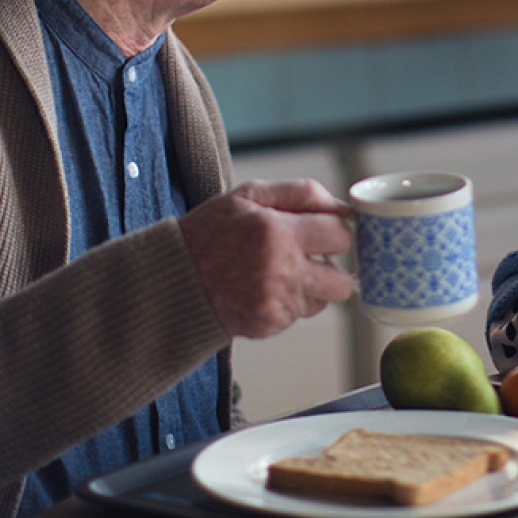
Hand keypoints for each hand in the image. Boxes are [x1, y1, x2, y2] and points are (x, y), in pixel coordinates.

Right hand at [179, 180, 354, 338]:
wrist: (174, 278)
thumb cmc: (211, 231)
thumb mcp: (249, 194)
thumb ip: (302, 193)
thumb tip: (344, 207)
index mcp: (278, 232)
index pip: (342, 236)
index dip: (336, 230)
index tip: (325, 230)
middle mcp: (281, 271)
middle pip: (343, 282)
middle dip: (332, 267)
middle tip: (311, 256)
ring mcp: (275, 303)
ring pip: (323, 301)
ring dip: (310, 287)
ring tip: (280, 271)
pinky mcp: (268, 325)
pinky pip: (298, 315)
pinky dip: (288, 302)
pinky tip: (264, 288)